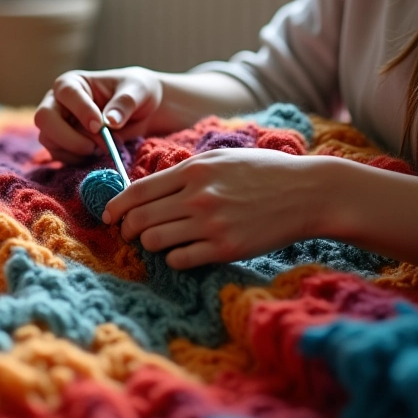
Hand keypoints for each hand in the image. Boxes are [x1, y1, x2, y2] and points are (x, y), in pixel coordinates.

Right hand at [34, 67, 162, 162]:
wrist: (141, 112)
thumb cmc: (136, 93)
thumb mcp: (138, 91)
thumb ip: (125, 103)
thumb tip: (110, 121)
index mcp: (73, 82)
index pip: (67, 94)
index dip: (81, 111)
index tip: (100, 126)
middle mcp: (58, 102)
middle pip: (44, 118)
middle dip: (69, 137)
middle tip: (96, 146)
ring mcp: (56, 125)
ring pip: (49, 140)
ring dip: (76, 151)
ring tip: (102, 149)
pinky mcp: (60, 145)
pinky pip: (58, 156)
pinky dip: (77, 160)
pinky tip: (96, 155)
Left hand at [103, 148, 323, 268]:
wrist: (308, 193)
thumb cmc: (262, 172)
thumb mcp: (219, 158)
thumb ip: (183, 172)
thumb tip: (146, 189)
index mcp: (192, 170)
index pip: (136, 191)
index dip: (115, 206)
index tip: (109, 216)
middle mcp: (197, 196)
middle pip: (139, 219)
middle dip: (126, 229)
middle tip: (128, 233)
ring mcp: (210, 224)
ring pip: (154, 241)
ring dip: (148, 244)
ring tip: (156, 242)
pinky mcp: (225, 248)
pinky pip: (180, 260)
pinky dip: (173, 258)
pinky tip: (182, 252)